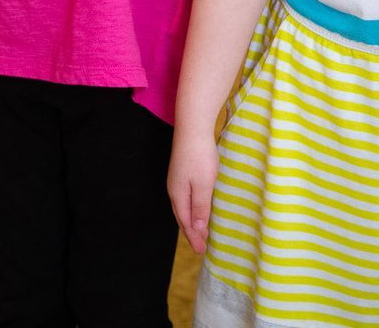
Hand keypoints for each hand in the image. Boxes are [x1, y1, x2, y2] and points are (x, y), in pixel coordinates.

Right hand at [167, 129, 219, 254]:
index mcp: (179, 195)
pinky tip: (197, 207)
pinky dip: (191, 208)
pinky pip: (186, 197)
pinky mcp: (183, 172)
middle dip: (191, 232)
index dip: (193, 237)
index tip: (200, 250)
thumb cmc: (199, 158)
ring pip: (183, 207)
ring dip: (191, 221)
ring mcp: (177, 180)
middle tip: (199, 247)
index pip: (185, 222)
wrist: (192, 129)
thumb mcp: (203, 185)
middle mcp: (175, 190)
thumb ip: (200, 207)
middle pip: (182, 216)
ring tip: (199, 232)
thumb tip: (196, 227)